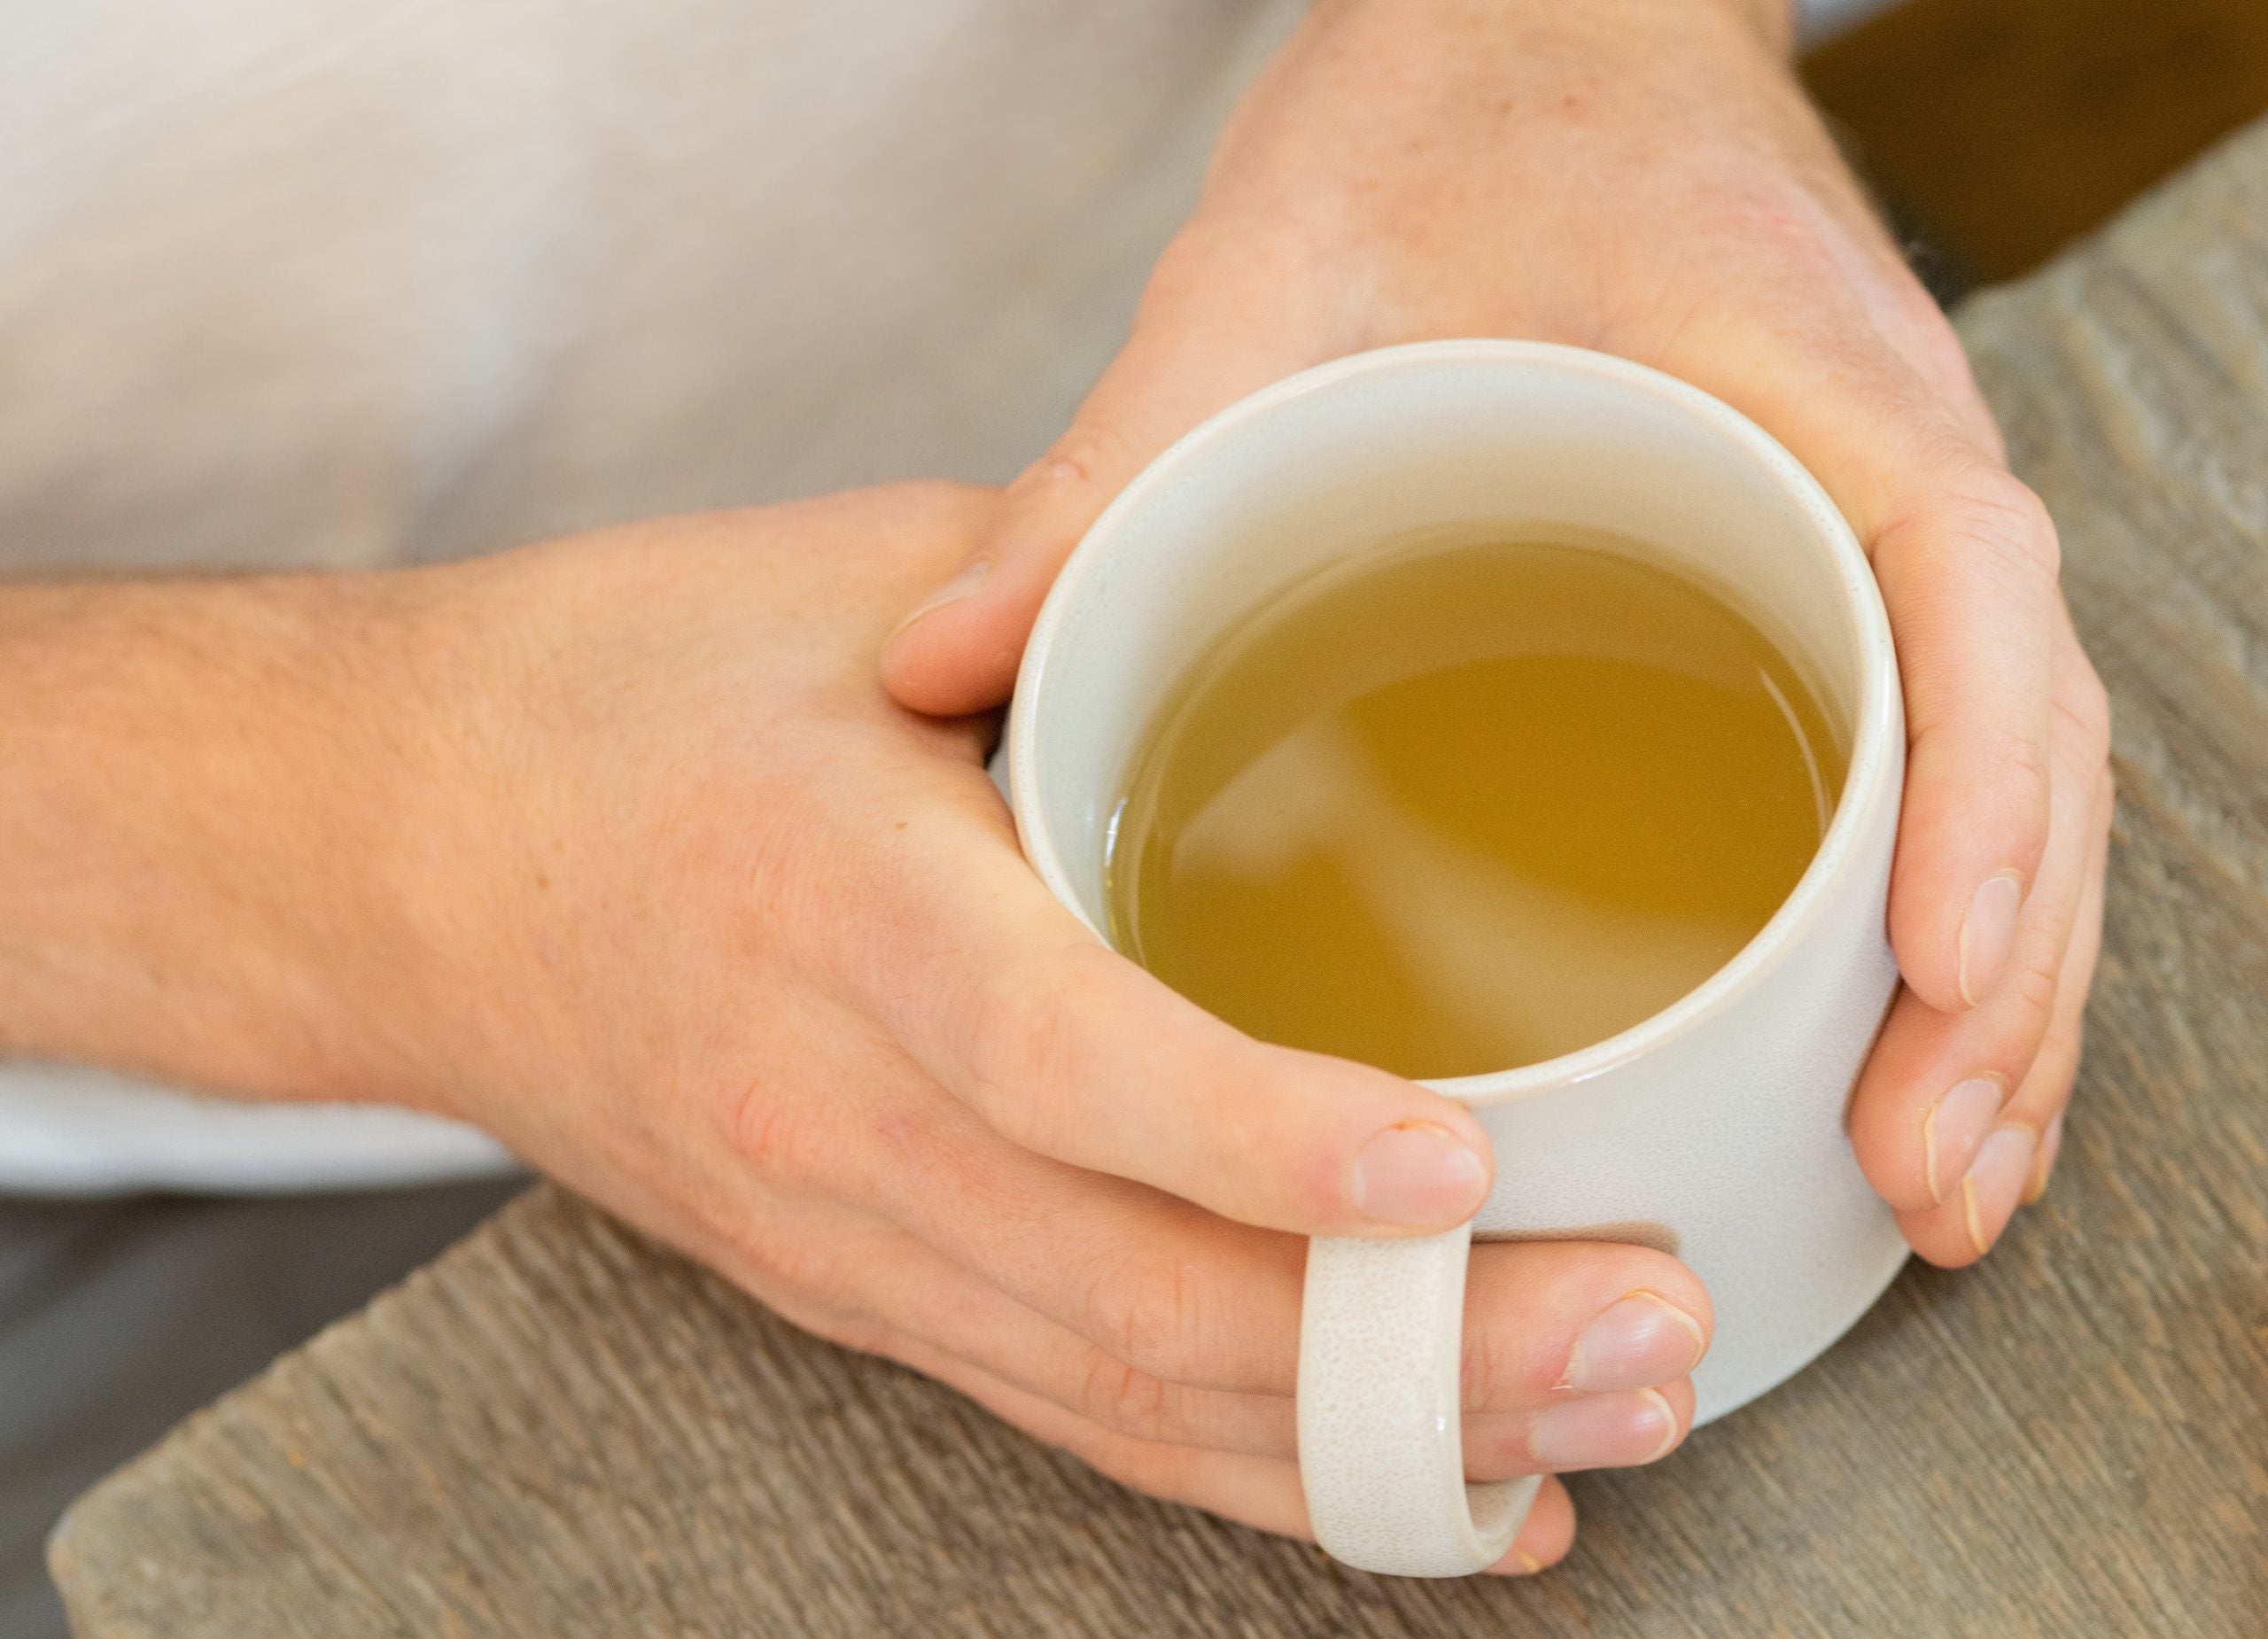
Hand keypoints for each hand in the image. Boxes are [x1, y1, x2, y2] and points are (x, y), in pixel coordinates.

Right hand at [0, 484, 1715, 1570]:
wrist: (384, 853)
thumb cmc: (610, 692)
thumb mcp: (837, 584)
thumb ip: (1071, 598)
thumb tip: (1303, 588)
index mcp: (835, 902)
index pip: (1061, 1054)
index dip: (1259, 1135)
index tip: (1462, 1164)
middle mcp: (837, 1111)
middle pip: (1133, 1294)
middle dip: (1410, 1350)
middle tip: (1647, 1337)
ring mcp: (842, 1232)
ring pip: (1121, 1397)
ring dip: (1371, 1442)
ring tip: (1603, 1431)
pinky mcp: (855, 1284)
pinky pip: (1070, 1410)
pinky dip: (1260, 1470)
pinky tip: (1434, 1489)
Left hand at [883, 0, 2112, 1267]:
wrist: (1531, 37)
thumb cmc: (1434, 125)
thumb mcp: (1264, 280)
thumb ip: (1119, 460)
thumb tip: (941, 665)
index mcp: (1791, 372)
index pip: (1962, 572)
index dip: (1978, 782)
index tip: (1925, 967)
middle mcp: (1878, 463)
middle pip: (2028, 732)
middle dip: (2005, 972)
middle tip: (1925, 1168)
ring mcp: (1875, 526)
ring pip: (2018, 773)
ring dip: (2002, 989)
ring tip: (1934, 1177)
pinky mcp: (1834, 576)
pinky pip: (1946, 758)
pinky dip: (1948, 917)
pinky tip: (1889, 1062)